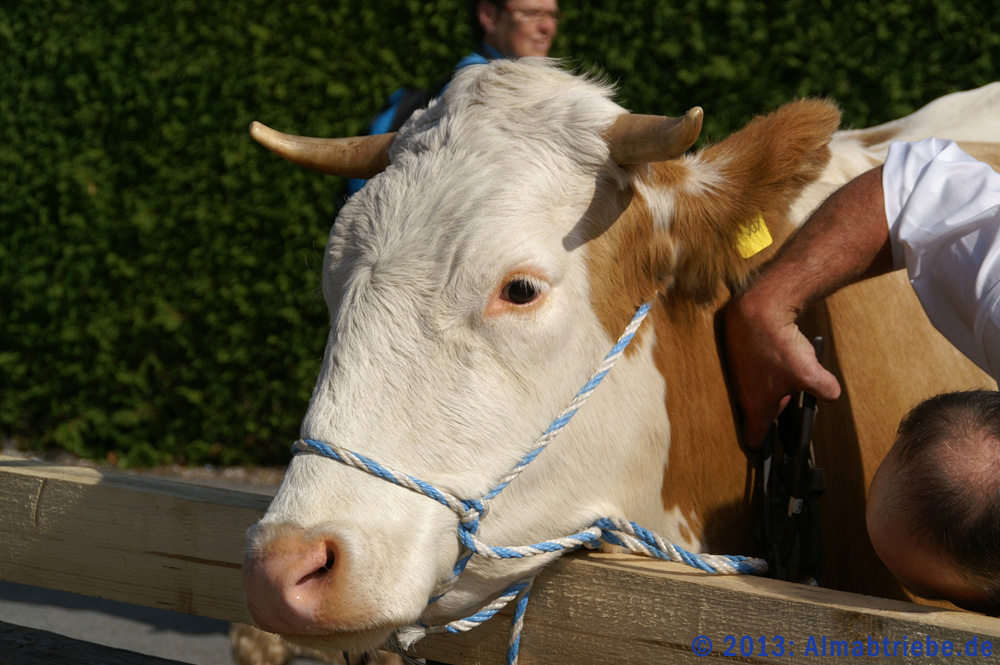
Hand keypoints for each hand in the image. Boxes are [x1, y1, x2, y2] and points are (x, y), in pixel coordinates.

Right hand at [724, 288, 840, 448]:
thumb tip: (831, 394)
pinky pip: (757, 372)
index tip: (772, 450)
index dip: (764, 447)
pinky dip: (769, 370)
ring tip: (792, 376)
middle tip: (793, 404)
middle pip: (760, 413)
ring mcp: (740, 375)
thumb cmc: (776, 345)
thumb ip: (825, 390)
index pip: (754, 438)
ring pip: (759, 391)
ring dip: (775, 388)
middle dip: (777, 413)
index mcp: (756, 406)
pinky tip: (783, 356)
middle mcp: (743, 394)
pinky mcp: (741, 357)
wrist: (757, 308)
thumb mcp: (809, 372)